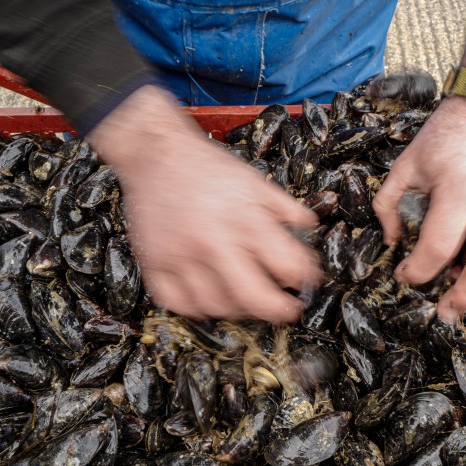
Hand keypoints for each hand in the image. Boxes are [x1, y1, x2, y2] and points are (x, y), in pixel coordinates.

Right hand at [87, 86, 320, 322]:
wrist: (156, 154)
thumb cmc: (208, 167)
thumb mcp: (254, 180)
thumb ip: (284, 207)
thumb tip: (310, 227)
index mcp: (244, 219)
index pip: (286, 266)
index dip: (302, 278)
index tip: (304, 281)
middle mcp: (213, 241)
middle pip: (253, 297)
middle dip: (277, 310)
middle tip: (285, 310)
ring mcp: (180, 256)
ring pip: (215, 307)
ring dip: (237, 310)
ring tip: (246, 300)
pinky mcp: (154, 264)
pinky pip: (178, 304)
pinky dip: (197, 308)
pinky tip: (209, 297)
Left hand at [373, 96, 465, 321]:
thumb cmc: (441, 138)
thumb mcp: (404, 165)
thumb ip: (387, 204)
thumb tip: (391, 242)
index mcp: (458, 193)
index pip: (439, 248)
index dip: (417, 271)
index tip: (404, 275)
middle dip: (463, 296)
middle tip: (443, 310)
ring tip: (461, 296)